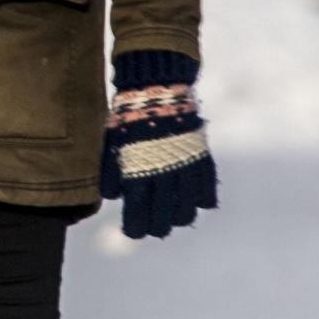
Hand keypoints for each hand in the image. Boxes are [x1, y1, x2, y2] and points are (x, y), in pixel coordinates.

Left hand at [100, 49, 218, 240]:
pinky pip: (207, 193)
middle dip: (156, 227)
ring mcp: (185, 168)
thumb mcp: (112, 142)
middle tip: (152, 228)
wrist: (157, 88)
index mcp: (139, 171)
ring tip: (171, 215)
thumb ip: (111, 172)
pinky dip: (200, 202)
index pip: (138, 212)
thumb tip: (115, 197)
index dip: (135, 227)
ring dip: (178, 217)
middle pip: (164, 217)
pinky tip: (192, 201)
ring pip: (187, 211)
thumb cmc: (128, 116)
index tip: (133, 231)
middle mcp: (164, 174)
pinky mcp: (201, 160)